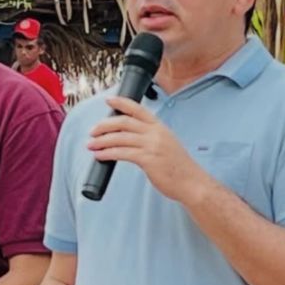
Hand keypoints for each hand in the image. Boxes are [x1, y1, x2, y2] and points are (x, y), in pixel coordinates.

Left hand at [86, 97, 205, 202]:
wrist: (193, 184)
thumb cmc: (179, 167)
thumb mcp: (167, 143)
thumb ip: (150, 136)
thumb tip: (129, 136)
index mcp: (160, 126)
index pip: (137, 108)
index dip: (121, 102)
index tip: (108, 100)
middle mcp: (155, 133)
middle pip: (124, 122)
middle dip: (104, 125)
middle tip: (92, 131)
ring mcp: (152, 145)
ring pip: (120, 137)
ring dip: (102, 141)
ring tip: (91, 145)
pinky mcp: (148, 160)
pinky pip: (122, 153)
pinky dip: (107, 154)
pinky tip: (100, 156)